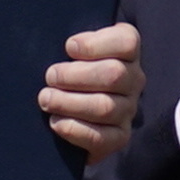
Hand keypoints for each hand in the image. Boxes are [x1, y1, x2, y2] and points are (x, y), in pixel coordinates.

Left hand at [39, 22, 145, 162]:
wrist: (70, 111)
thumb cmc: (68, 70)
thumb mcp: (73, 50)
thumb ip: (73, 43)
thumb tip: (60, 43)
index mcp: (127, 52)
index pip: (127, 42)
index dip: (96, 44)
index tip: (69, 47)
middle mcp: (133, 80)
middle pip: (114, 75)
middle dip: (75, 75)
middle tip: (50, 76)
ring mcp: (128, 110)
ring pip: (105, 107)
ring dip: (69, 102)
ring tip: (46, 99)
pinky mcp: (119, 137)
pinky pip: (101, 137)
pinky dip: (74, 129)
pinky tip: (55, 122)